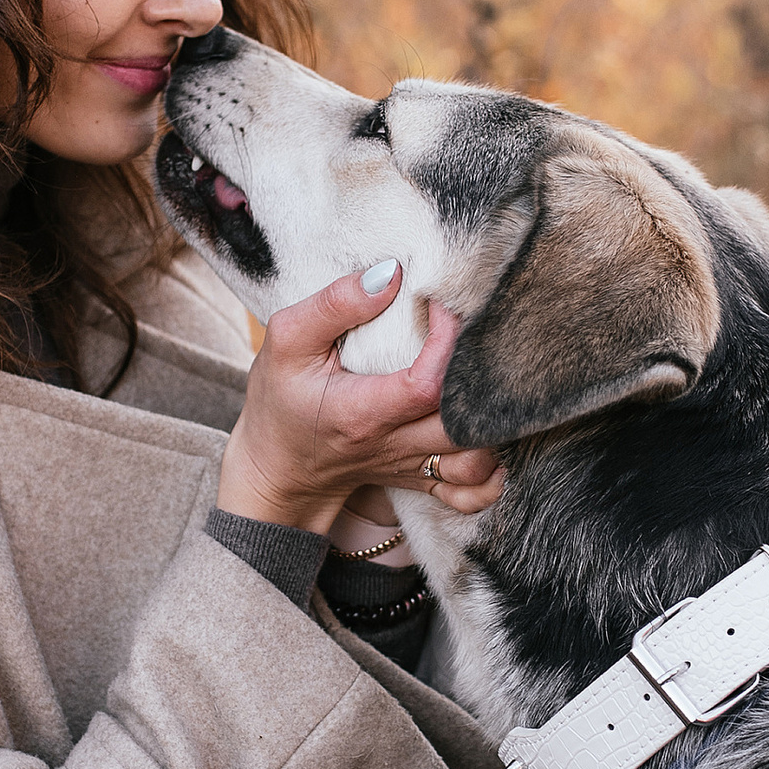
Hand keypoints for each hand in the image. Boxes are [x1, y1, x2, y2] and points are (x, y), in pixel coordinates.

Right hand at [216, 260, 505, 533]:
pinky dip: (492, 475)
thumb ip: (334, 305)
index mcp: (362, 413)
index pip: (428, 384)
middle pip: (466, 427)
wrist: (275, 467)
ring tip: (486, 382)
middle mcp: (394, 445)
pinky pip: (471, 493)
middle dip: (486, 381)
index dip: (449, 341)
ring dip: (493, 427)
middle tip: (478, 339)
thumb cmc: (279, 399)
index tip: (442, 305)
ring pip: (477, 464)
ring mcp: (411, 466)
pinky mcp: (421, 478)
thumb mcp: (287, 342)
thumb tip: (391, 274)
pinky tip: (491, 438)